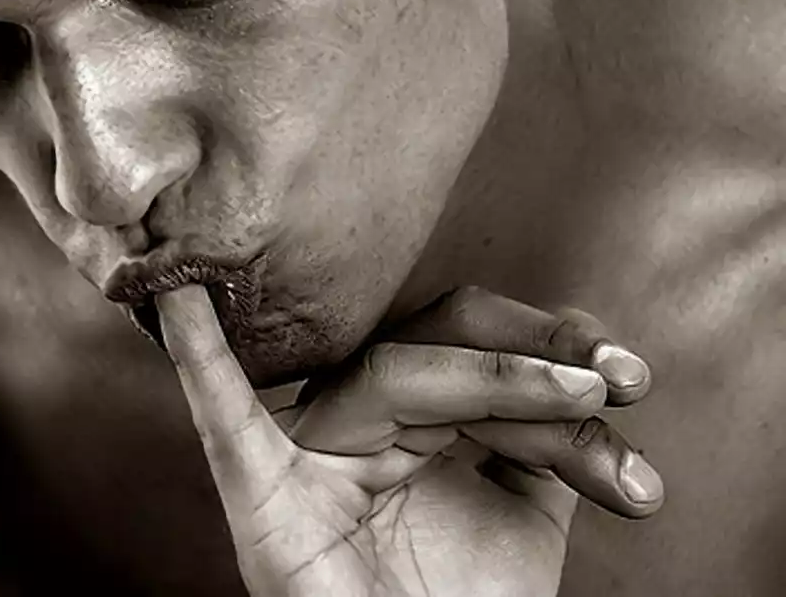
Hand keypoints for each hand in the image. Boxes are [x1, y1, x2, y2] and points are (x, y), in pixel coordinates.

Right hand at [160, 284, 664, 596]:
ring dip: (497, 376)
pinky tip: (185, 303)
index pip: (468, 348)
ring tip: (588, 394)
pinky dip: (199, 360)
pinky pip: (225, 422)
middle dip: (536, 360)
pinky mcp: (258, 493)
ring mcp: (305, 454)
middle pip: (435, 346)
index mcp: (398, 420)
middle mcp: (348, 422)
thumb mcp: (520, 514)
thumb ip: (542, 439)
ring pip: (390, 379)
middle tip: (622, 382)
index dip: (549, 351)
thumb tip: (587, 359)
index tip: (632, 376)